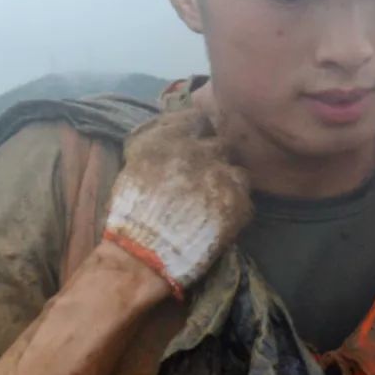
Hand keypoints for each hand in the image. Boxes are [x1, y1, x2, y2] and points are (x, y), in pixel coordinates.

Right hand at [103, 108, 251, 297]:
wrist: (142, 254)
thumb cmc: (129, 214)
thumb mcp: (132, 164)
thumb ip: (155, 144)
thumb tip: (174, 135)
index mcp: (168, 138)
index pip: (197, 120)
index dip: (198, 134)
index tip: (195, 148)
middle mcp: (197, 150)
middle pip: (219, 145)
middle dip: (214, 160)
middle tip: (205, 181)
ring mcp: (220, 175)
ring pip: (237, 171)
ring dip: (228, 183)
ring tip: (215, 204)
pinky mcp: (236, 202)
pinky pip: (245, 197)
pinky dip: (236, 207)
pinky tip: (222, 221)